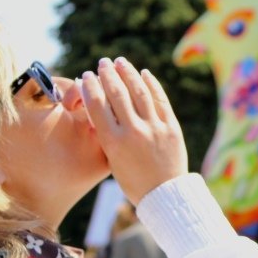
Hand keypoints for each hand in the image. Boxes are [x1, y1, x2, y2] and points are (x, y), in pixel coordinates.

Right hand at [81, 57, 188, 204]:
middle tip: (102, 63)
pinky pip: (160, 99)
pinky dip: (151, 84)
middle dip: (108, 74)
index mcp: (114, 142)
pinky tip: (144, 73)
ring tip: (121, 62)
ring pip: (139, 92)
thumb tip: (100, 105)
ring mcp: (154, 128)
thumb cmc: (133, 180)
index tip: (86, 76)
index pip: (97, 105)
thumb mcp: (112, 160)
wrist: (164, 195)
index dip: (90, 87)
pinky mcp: (171, 127)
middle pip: (117, 94)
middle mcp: (133, 132)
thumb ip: (107, 133)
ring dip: (128, 73)